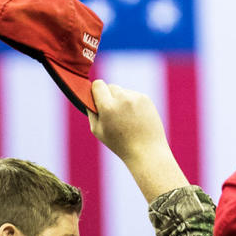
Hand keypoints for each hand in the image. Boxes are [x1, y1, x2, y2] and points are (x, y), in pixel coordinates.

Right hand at [89, 80, 188, 200]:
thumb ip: (91, 111)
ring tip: (125, 118)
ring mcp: (136, 97)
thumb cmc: (120, 144)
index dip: (96, 91)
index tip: (97, 99)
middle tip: (111, 112)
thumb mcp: (98, 130)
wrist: (147, 151)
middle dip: (108, 96)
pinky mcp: (146, 98)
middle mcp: (122, 98)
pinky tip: (134, 118)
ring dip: (121, 100)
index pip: (98, 85)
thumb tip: (88, 96)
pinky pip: (133, 95)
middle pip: (110, 87)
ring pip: (122, 91)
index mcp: (108, 107)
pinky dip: (131, 103)